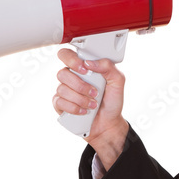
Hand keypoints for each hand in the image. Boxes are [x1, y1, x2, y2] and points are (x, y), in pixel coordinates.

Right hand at [53, 48, 128, 165]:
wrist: (109, 123)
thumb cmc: (112, 101)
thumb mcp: (118, 81)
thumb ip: (108, 67)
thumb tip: (90, 63)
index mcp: (83, 68)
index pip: (67, 55)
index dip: (72, 60)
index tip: (85, 69)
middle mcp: (71, 78)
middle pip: (62, 73)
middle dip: (80, 85)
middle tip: (94, 91)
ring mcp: (64, 91)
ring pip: (62, 89)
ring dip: (81, 98)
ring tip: (93, 104)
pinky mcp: (60, 105)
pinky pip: (60, 102)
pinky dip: (75, 108)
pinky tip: (85, 111)